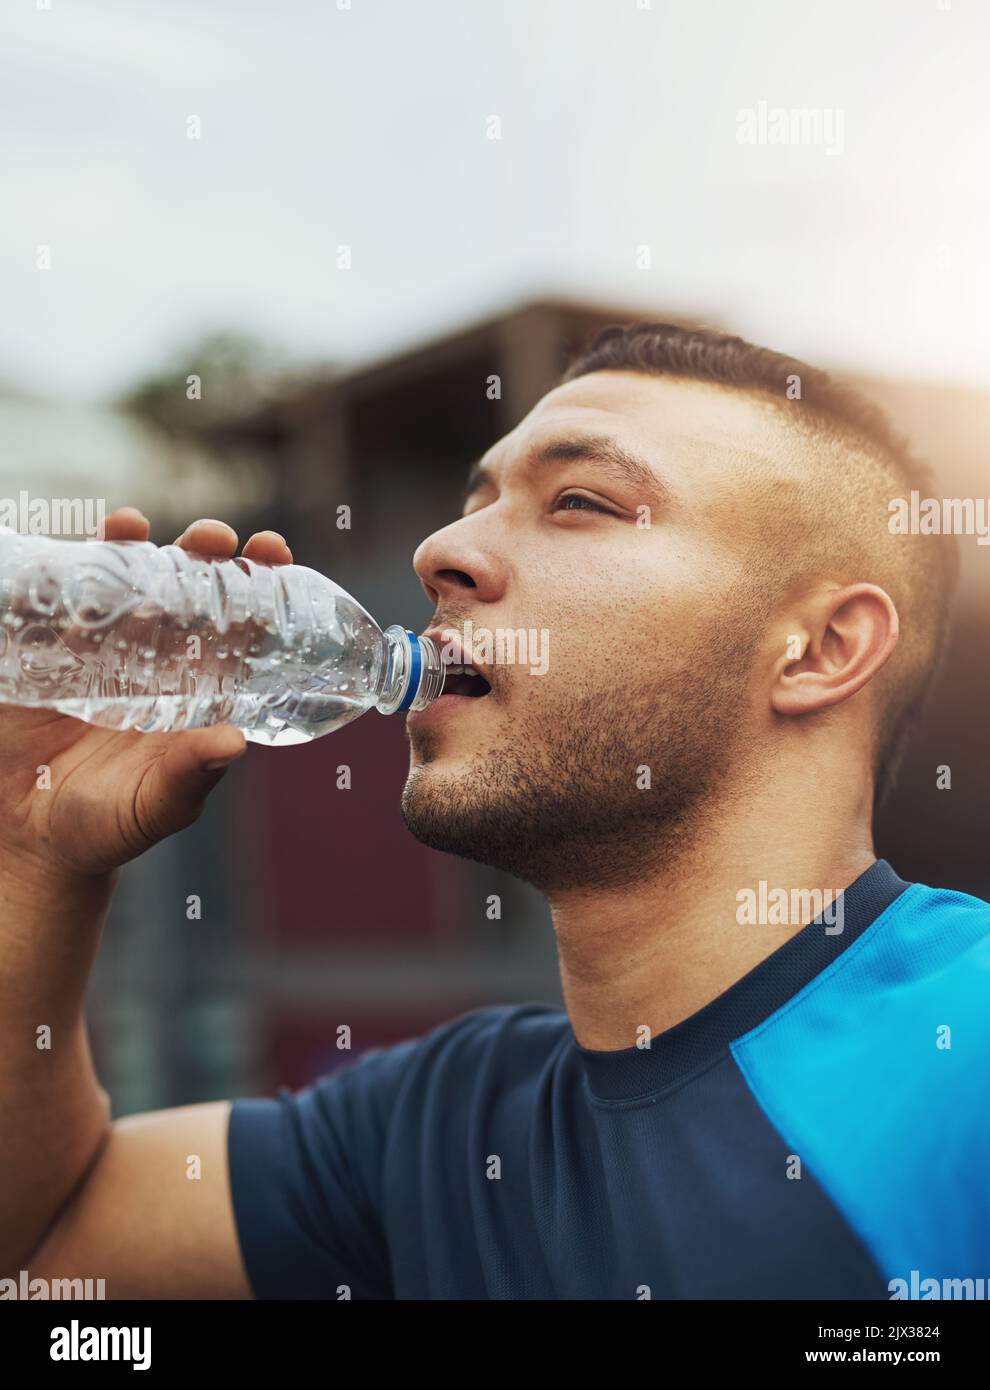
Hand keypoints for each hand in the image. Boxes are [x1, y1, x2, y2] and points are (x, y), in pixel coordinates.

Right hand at [0, 508, 292, 880]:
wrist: (31, 839)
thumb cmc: (107, 827)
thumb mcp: (156, 805)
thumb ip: (189, 776)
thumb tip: (233, 743)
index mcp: (193, 691)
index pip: (235, 627)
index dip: (258, 587)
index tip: (274, 550)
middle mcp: (151, 661)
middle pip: (183, 590)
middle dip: (201, 553)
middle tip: (213, 537)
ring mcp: (98, 652)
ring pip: (120, 584)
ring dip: (130, 548)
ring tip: (133, 526)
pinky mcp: (45, 654)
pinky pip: (54, 603)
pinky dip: (63, 572)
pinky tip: (72, 552)